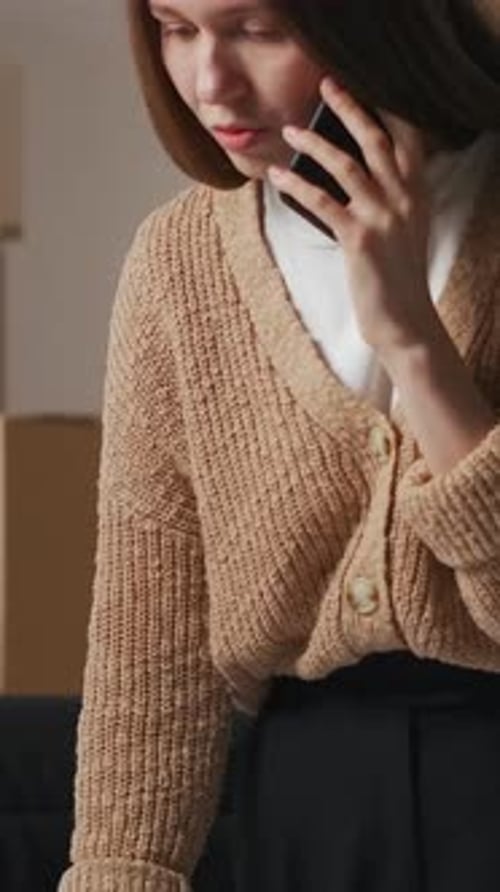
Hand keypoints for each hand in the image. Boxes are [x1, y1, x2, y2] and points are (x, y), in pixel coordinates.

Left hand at [268, 75, 440, 354]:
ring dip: (314, 143)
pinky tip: (277, 175)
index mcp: (418, 192)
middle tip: (324, 86)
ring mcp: (383, 217)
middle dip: (348, 108)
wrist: (404, 321)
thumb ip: (391, 197)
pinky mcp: (359, 239)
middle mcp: (405, 198)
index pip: (407, 137)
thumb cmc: (397, 277)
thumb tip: (353, 170)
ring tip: (289, 130)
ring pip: (346, 164)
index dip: (384, 109)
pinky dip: (297, 184)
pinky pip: (322, 201)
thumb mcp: (404, 229)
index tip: (360, 86)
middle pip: (375, 139)